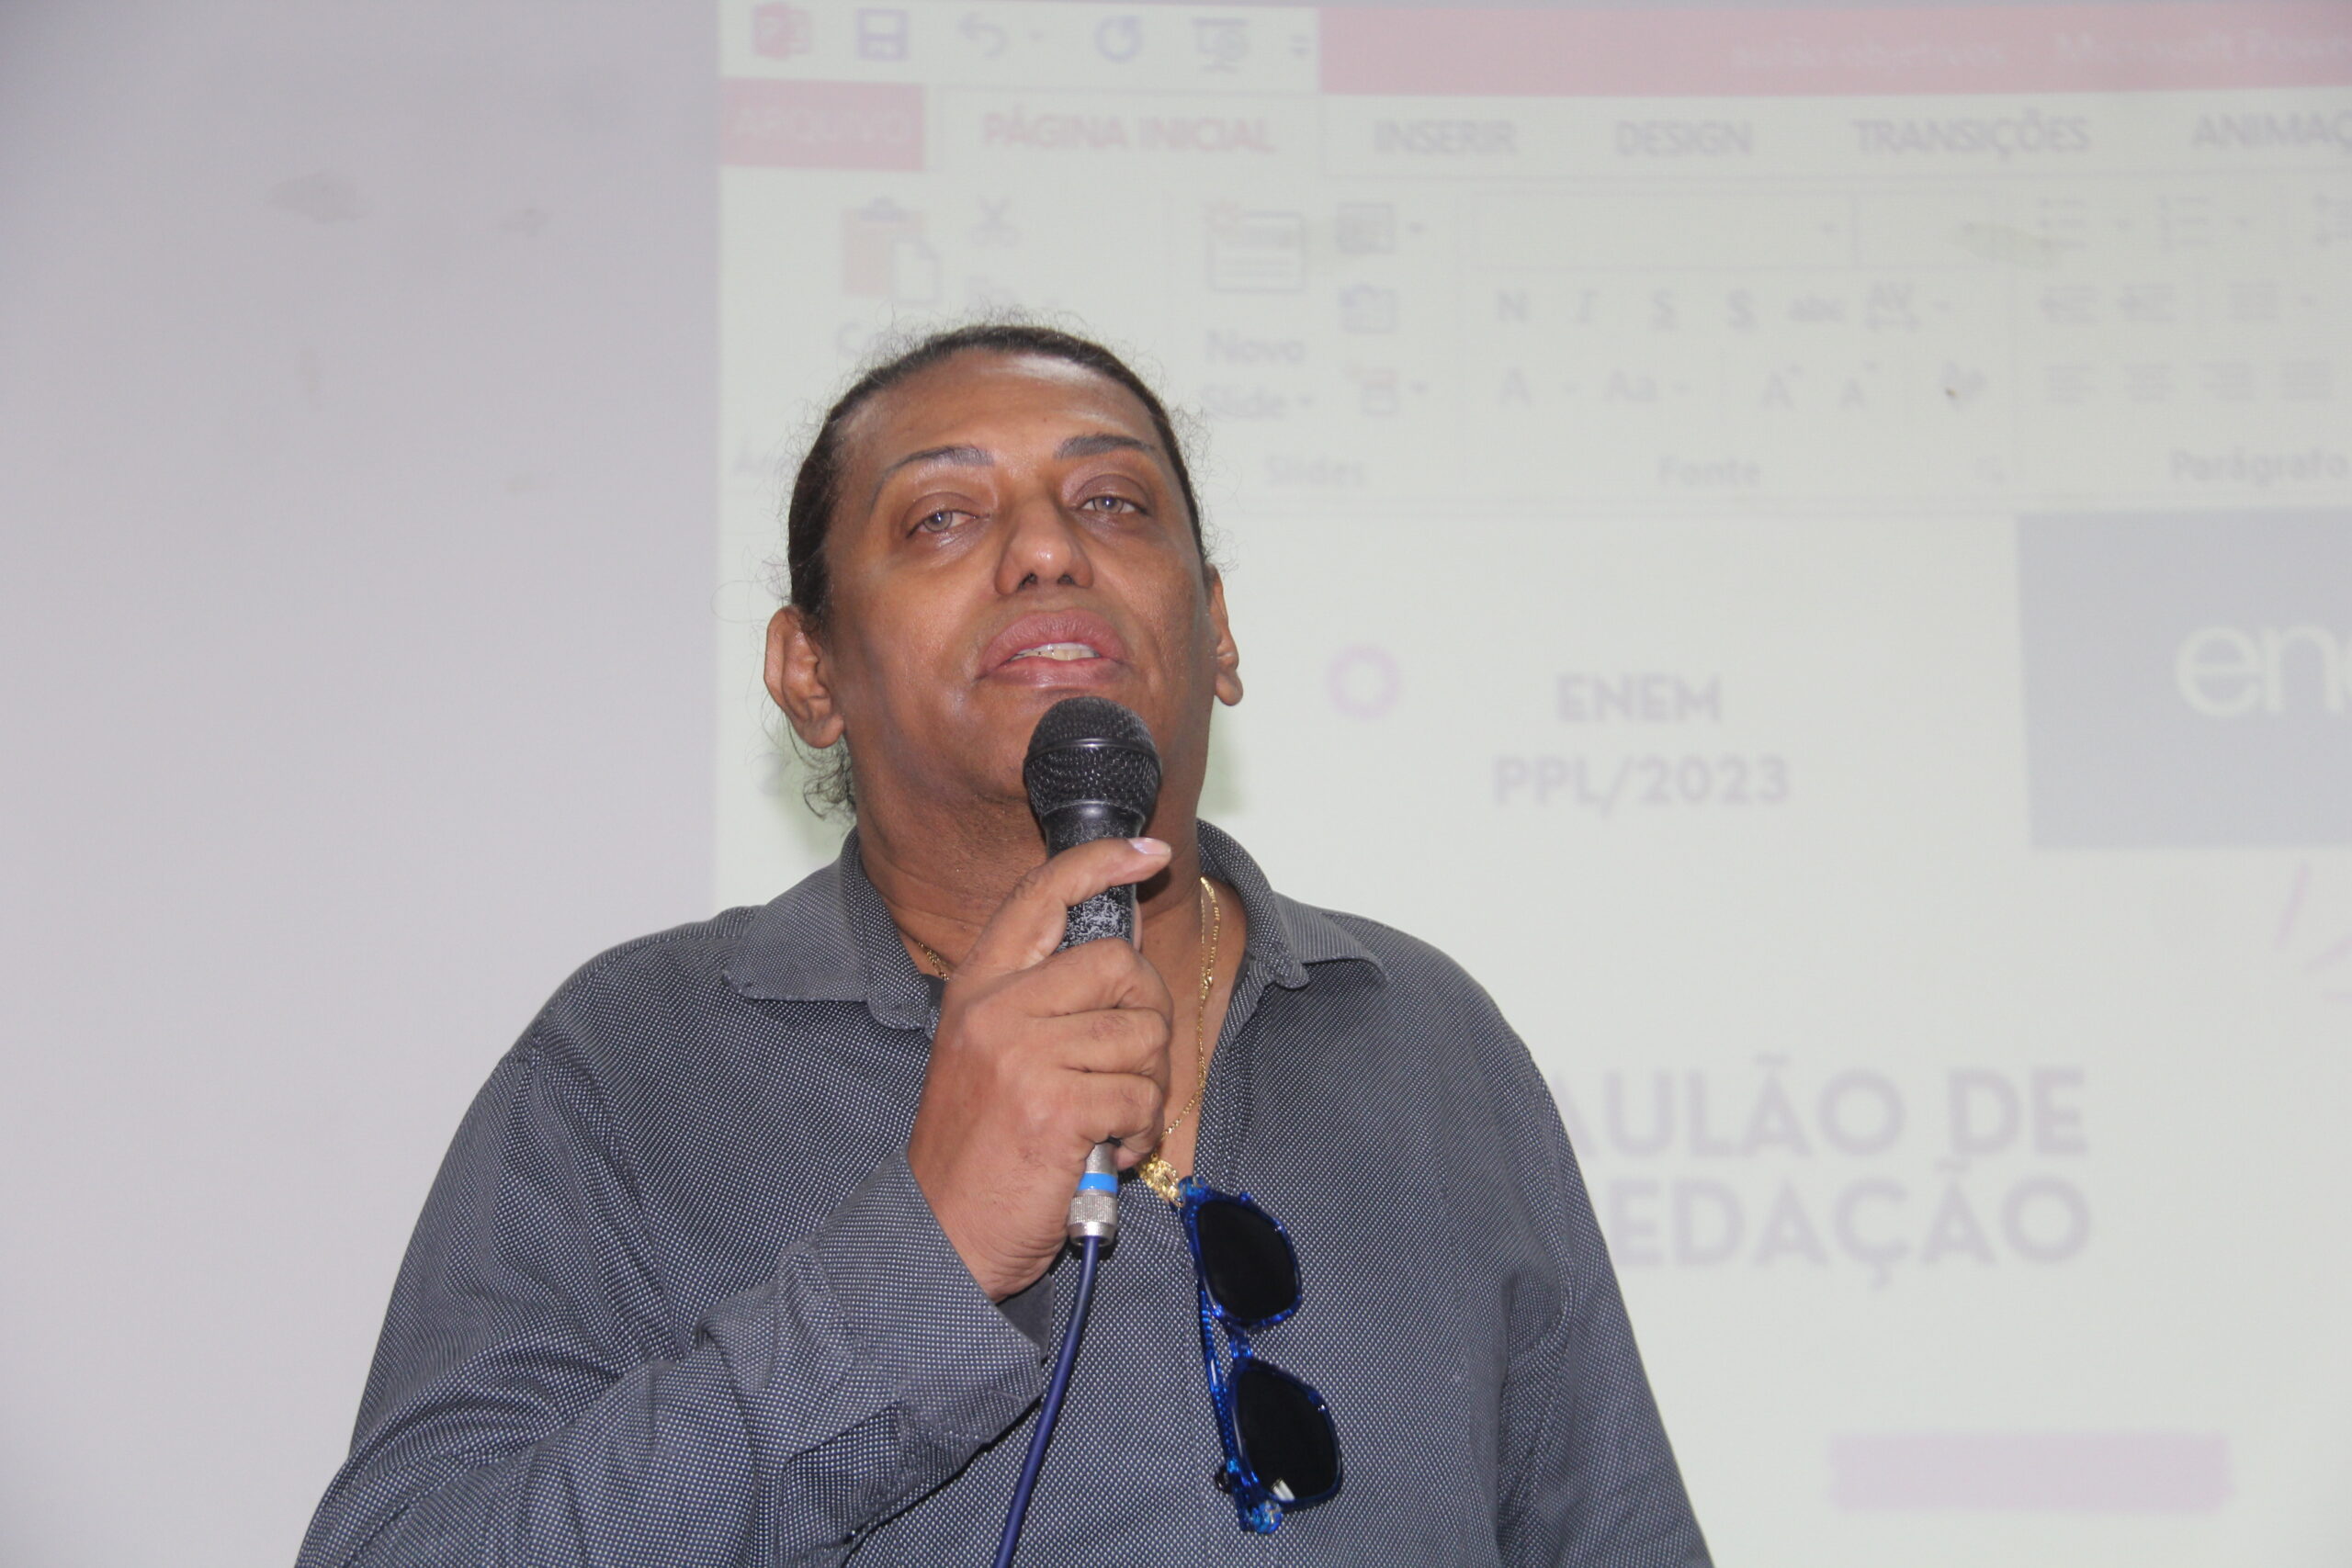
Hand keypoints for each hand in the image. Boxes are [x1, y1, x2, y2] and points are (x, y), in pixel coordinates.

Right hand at [907, 837, 1175, 1299]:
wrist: (939, 1237)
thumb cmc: (976, 1151)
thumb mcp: (988, 1054)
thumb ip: (1043, 1001)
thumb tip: (1123, 952)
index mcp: (977, 987)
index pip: (1041, 896)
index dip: (1099, 862)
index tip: (1147, 854)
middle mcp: (996, 1009)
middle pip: (1118, 966)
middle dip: (1149, 1015)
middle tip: (1135, 1064)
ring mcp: (1023, 1054)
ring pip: (1141, 1035)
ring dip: (1148, 1088)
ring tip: (1113, 1122)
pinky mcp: (1055, 1106)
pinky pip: (1141, 1095)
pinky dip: (1142, 1131)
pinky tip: (1110, 1153)